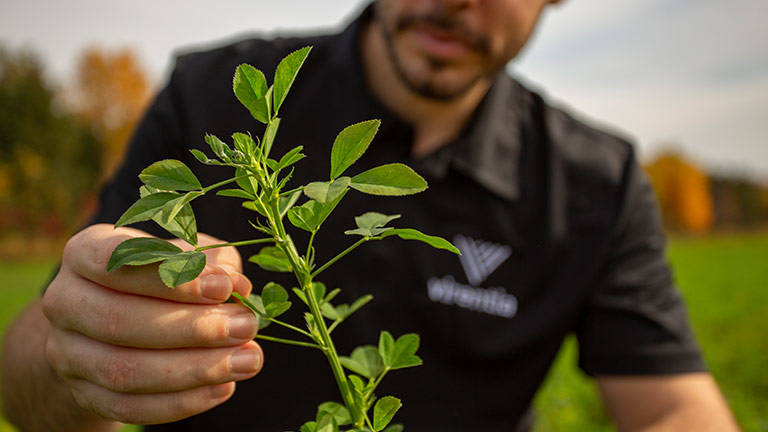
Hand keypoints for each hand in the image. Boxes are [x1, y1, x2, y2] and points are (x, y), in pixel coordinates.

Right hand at [41, 224, 261, 424]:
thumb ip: (213, 263)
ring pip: (125, 371)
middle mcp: (64, 301)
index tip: (225, 287)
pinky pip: (131, 407)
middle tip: (246, 326)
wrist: (109, 327)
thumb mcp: (187, 256)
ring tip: (247, 359)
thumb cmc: (161, 278)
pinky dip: (182, 402)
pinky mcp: (83, 394)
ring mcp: (67, 353)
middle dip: (193, 327)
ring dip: (195, 369)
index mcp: (84, 252)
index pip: (116, 262)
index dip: (172, 276)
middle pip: (120, 320)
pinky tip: (224, 387)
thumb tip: (237, 286)